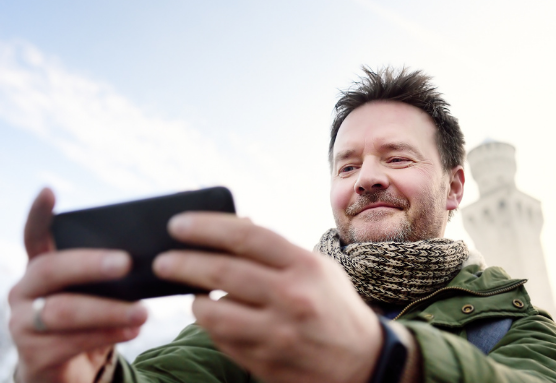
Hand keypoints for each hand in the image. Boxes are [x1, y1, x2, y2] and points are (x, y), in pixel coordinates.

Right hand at [8, 189, 147, 382]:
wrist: (73, 372)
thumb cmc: (93, 323)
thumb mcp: (102, 293)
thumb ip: (115, 273)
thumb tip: (163, 249)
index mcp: (42, 269)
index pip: (35, 235)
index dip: (39, 214)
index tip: (49, 190)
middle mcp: (24, 291)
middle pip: (51, 269)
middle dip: (91, 264)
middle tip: (127, 263)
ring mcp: (23, 323)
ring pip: (64, 310)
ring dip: (108, 309)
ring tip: (144, 312)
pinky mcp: (33, 355)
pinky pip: (69, 342)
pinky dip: (105, 335)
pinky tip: (132, 331)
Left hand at [153, 213, 383, 382]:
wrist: (362, 362)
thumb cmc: (334, 307)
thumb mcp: (317, 269)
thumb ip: (276, 250)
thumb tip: (232, 225)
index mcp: (305, 266)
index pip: (246, 236)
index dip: (206, 226)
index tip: (178, 225)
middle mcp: (292, 298)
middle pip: (222, 271)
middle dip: (182, 263)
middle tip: (162, 261)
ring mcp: (277, 334)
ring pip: (212, 312)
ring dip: (195, 300)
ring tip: (192, 294)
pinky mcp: (265, 363)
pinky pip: (221, 340)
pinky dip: (212, 327)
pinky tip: (215, 319)